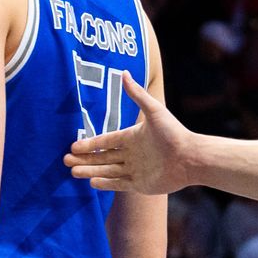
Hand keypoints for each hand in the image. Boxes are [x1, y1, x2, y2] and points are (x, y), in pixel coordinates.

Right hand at [64, 72, 190, 194]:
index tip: (74, 146)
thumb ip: (137, 94)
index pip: (106, 141)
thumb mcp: (154, 110)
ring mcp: (136, 170)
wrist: (191, 157)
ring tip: (72, 172)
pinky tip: (92, 182)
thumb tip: (124, 72)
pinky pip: (119, 183)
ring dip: (90, 171)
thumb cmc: (174, 132)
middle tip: (66, 161)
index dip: (90, 144)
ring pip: (108, 170)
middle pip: (103, 157)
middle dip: (85, 159)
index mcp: (132, 137)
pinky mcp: (141, 184)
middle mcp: (132, 154)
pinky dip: (106, 183)